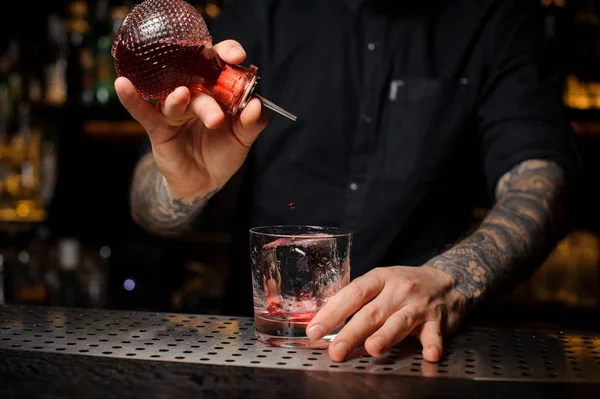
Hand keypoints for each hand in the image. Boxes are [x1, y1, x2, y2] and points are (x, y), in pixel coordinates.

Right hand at [115, 40, 267, 199]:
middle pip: (198, 78)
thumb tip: (256, 105)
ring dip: (180, 99)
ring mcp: (174, 108)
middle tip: (217, 116)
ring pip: (177, 98)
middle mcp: (194, 92)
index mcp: (216, 88)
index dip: (227, 53)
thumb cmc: (223, 152)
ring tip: (183, 98)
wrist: (205, 181)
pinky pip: (143, 111)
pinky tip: (123, 85)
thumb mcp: (243, 138)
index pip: (219, 62)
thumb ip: (252, 122)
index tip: (237, 56)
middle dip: (208, 89)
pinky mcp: (157, 126)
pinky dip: (132, 99)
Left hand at [306, 266, 466, 361]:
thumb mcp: (381, 282)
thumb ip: (359, 299)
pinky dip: (432, 344)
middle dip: (352, 333)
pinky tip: (428, 355)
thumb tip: (325, 320)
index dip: (332, 312)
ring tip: (372, 348)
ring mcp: (419, 305)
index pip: (352, 294)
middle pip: (372, 312)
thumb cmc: (406, 285)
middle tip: (336, 350)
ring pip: (400, 322)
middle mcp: (398, 290)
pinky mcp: (438, 321)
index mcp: (379, 278)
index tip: (315, 330)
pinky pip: (434, 334)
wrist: (449, 281)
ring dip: (386, 336)